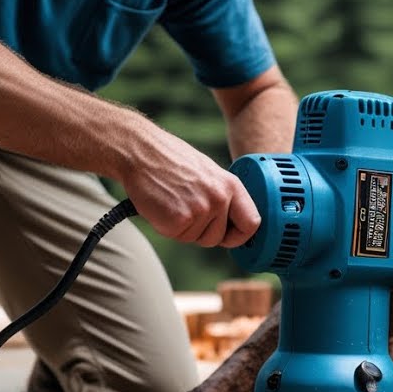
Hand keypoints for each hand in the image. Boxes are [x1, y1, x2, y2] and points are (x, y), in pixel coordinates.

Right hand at [120, 122, 259, 247]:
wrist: (141, 152)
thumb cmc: (171, 161)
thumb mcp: (209, 173)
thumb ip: (223, 196)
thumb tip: (233, 223)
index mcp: (231, 185)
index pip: (252, 223)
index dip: (240, 236)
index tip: (229, 237)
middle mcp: (220, 198)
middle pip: (218, 238)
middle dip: (202, 232)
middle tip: (185, 209)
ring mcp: (200, 210)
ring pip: (196, 239)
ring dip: (184, 228)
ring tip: (173, 202)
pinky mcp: (179, 220)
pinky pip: (178, 236)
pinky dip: (168, 227)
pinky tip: (162, 206)